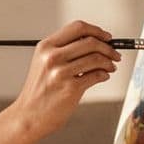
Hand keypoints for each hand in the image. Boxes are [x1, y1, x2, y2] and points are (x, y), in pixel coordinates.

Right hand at [9, 20, 119, 138]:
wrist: (28, 115)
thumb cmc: (38, 91)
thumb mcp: (44, 63)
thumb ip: (64, 50)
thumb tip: (93, 43)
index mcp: (46, 47)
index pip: (77, 28)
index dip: (97, 31)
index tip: (107, 37)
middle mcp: (52, 57)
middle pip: (90, 41)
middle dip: (108, 47)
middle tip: (114, 54)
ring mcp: (61, 72)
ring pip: (96, 58)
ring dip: (109, 62)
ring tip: (110, 67)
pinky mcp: (70, 88)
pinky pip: (96, 76)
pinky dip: (104, 75)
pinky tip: (103, 76)